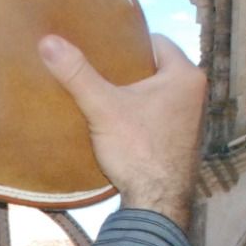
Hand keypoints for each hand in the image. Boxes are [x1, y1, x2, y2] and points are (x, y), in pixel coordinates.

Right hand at [36, 33, 204, 232]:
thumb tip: (48, 42)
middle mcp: (197, 94)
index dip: (128, 43)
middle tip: (102, 72)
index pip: (156, 41)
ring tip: (109, 97)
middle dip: (131, 71)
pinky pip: (162, 116)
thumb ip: (77, 74)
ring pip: (160, 94)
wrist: (156, 204)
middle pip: (157, 68)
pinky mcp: (185, 142)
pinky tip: (123, 126)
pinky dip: (145, 117)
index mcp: (186, 75)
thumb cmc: (137, 151)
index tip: (105, 49)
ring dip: (138, 95)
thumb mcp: (103, 108)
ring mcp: (195, 120)